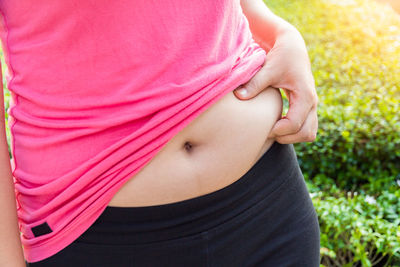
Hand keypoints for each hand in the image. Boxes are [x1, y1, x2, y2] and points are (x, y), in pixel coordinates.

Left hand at [233, 26, 317, 143]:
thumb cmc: (281, 57)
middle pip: (306, 133)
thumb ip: (254, 83)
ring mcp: (312, 106)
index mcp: (305, 95)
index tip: (263, 129)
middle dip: (286, 137)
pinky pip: (307, 128)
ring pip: (309, 133)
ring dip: (292, 137)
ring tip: (273, 129)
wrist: (292, 48)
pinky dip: (294, 132)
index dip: (277, 131)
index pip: (294, 124)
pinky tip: (277, 124)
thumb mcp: (267, 68)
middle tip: (267, 132)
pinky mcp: (308, 107)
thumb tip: (239, 96)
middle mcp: (312, 102)